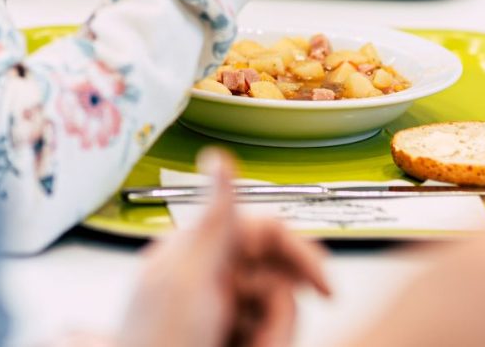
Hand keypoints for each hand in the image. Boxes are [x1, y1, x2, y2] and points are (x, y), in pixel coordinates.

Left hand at [119, 150, 330, 346]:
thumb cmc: (158, 346)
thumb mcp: (188, 279)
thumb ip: (215, 220)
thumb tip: (219, 157)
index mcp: (198, 251)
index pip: (269, 233)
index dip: (301, 257)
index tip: (325, 287)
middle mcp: (212, 278)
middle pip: (279, 279)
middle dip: (275, 314)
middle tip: (250, 340)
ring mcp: (221, 314)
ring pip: (279, 314)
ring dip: (269, 337)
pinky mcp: (231, 339)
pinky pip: (270, 335)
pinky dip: (264, 346)